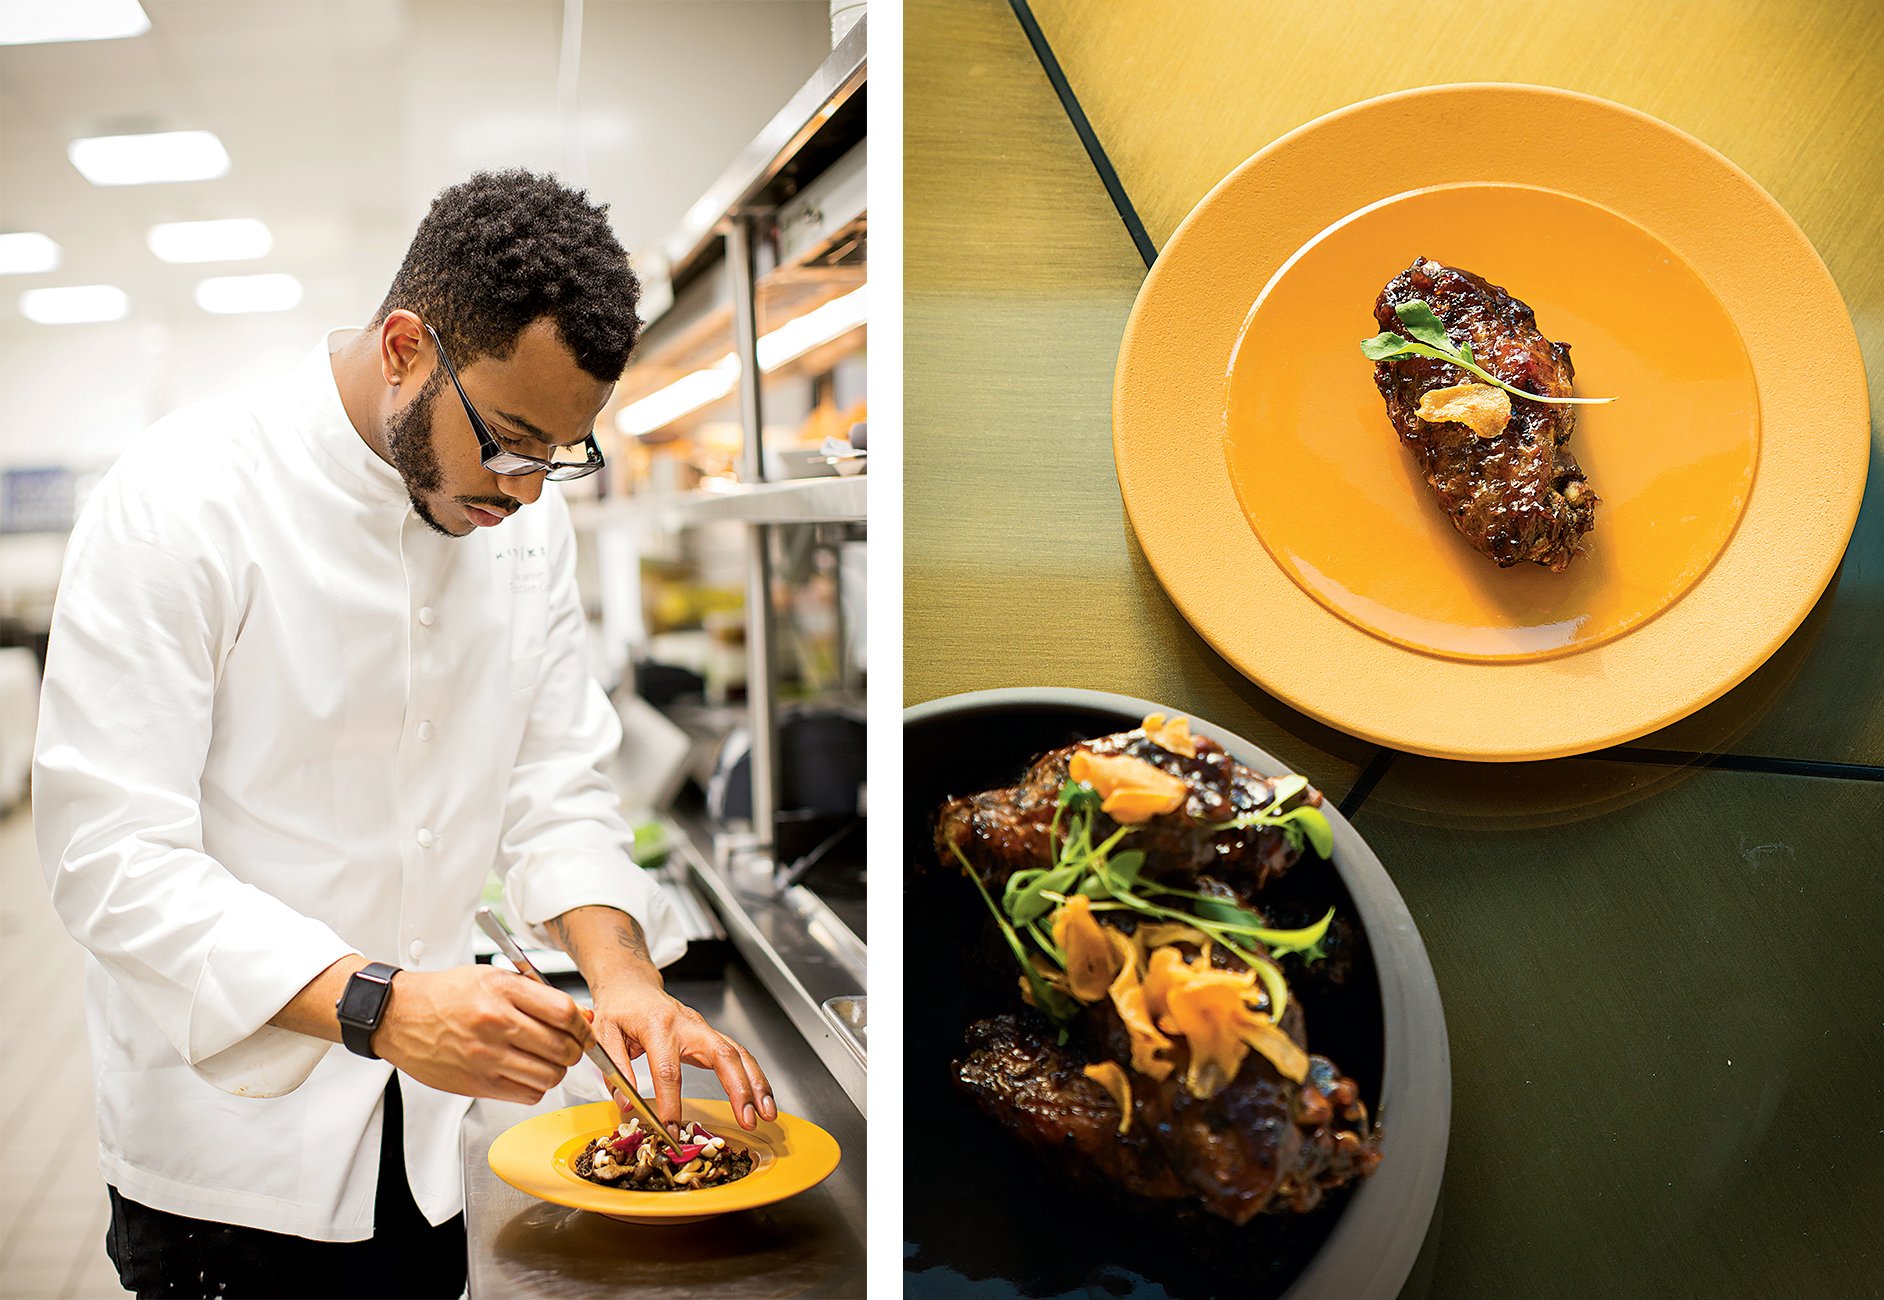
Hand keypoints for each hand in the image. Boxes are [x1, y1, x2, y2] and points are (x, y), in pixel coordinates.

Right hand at [373, 965, 586, 1103]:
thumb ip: (537, 995)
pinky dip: (535, 1087)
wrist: (399, 1015)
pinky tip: (527, 1073)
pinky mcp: (476, 1083)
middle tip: (571, 1048)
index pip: (563, 1012)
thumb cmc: (445, 994)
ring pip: (548, 1075)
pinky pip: (526, 1094)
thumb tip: (580, 1016)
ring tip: (547, 1060)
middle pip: (561, 1047)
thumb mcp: (493, 977)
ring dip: (557, 1071)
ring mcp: (485, 1056)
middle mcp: (495, 1023)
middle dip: (575, 1050)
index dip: (583, 1025)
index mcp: (502, 990)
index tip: (584, 1030)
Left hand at [588, 982, 776, 1131]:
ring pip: (739, 1053)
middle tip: (747, 1118)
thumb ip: (615, 1070)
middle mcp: (688, 1025)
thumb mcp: (604, 1034)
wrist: (633, 985)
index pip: (668, 1069)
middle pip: (722, 1054)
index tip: (672, 1129)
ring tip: (766, 1114)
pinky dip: (754, 1077)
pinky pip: (738, 1055)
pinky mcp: (710, 1036)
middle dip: (738, 1088)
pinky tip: (762, 1099)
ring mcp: (704, 1029)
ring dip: (756, 1084)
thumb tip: (627, 1105)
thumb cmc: (619, 1009)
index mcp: (658, 1025)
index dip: (671, 1102)